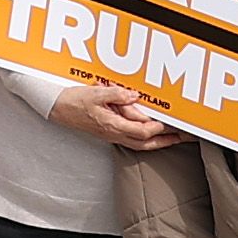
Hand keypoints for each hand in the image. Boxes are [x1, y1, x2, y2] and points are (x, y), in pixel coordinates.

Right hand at [35, 74, 175, 148]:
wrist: (56, 109)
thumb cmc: (73, 101)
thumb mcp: (94, 93)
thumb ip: (116, 95)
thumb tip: (135, 96)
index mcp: (111, 125)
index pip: (141, 131)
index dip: (157, 128)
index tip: (169, 122)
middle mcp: (113, 133)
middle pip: (144, 144)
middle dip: (164, 141)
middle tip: (181, 138)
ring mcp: (111, 135)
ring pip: (139, 144)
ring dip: (157, 143)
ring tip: (172, 139)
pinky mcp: (109, 132)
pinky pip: (131, 140)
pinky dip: (145, 140)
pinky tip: (151, 136)